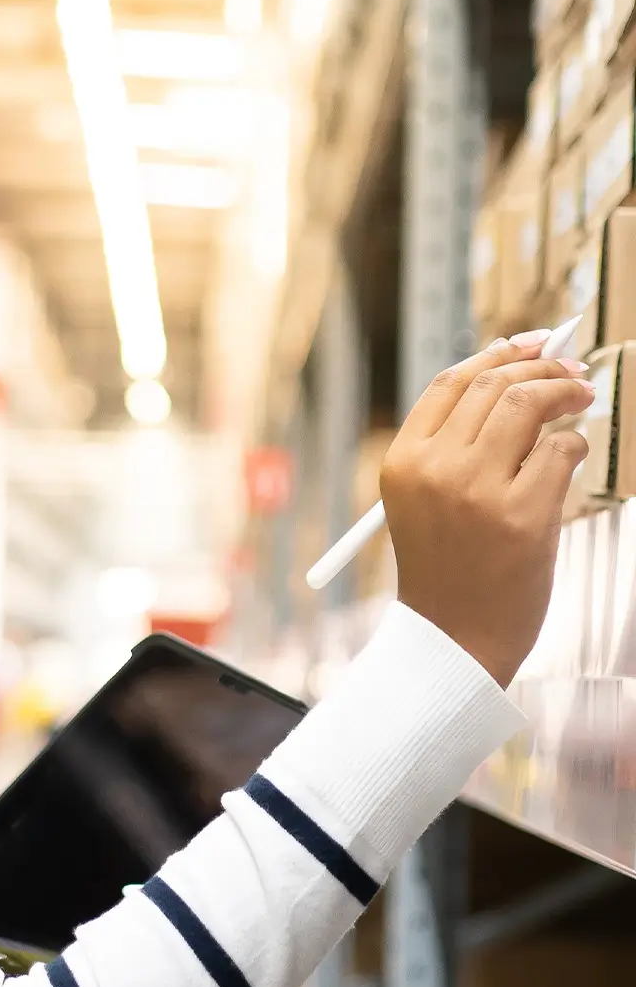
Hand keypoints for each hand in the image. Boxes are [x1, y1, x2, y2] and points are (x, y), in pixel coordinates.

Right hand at [379, 336, 592, 686]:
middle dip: (540, 366)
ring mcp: (478, 492)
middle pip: (493, 385)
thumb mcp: (424, 500)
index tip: (531, 343)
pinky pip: (561, 453)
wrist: (453, 642)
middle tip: (571, 372)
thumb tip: (513, 375)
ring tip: (582, 397)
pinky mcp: (522, 517)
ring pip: (528, 406)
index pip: (451, 383)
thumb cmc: (447, 570)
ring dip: (564, 392)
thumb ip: (455, 444)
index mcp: (403, 461)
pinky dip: (575, 446)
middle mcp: (435, 469)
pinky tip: (572, 456)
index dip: (496, 355)